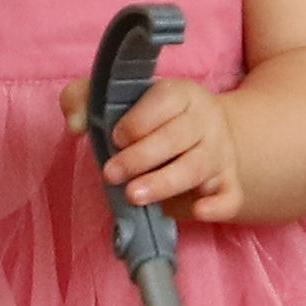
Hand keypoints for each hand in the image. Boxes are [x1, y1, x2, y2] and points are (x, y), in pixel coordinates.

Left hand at [83, 70, 243, 221]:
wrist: (202, 134)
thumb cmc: (150, 118)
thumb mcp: (117, 98)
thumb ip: (83, 99)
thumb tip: (75, 124)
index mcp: (180, 94)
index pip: (164, 101)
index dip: (137, 121)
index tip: (115, 137)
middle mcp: (205, 121)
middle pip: (178, 137)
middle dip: (140, 158)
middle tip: (110, 174)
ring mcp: (220, 153)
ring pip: (198, 167)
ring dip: (164, 183)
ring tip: (133, 196)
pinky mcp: (228, 183)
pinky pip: (230, 196)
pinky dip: (217, 206)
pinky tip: (199, 211)